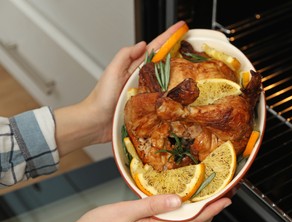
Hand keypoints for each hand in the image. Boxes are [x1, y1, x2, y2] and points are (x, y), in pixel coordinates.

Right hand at [20, 195, 230, 221]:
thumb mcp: (125, 212)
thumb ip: (152, 205)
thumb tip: (178, 200)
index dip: (211, 211)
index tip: (225, 201)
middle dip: (210, 215)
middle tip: (222, 201)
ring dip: (199, 218)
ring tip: (207, 206)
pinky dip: (183, 219)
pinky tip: (180, 211)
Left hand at [54, 21, 186, 155]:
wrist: (96, 122)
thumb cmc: (101, 98)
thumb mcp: (112, 71)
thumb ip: (125, 56)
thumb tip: (143, 44)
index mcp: (134, 67)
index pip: (155, 49)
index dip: (167, 38)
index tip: (180, 28)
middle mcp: (142, 79)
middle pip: (164, 63)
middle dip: (178, 53)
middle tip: (191, 45)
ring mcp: (147, 93)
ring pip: (167, 81)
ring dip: (179, 74)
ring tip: (193, 66)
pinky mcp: (148, 108)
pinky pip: (164, 99)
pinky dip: (173, 96)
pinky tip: (183, 94)